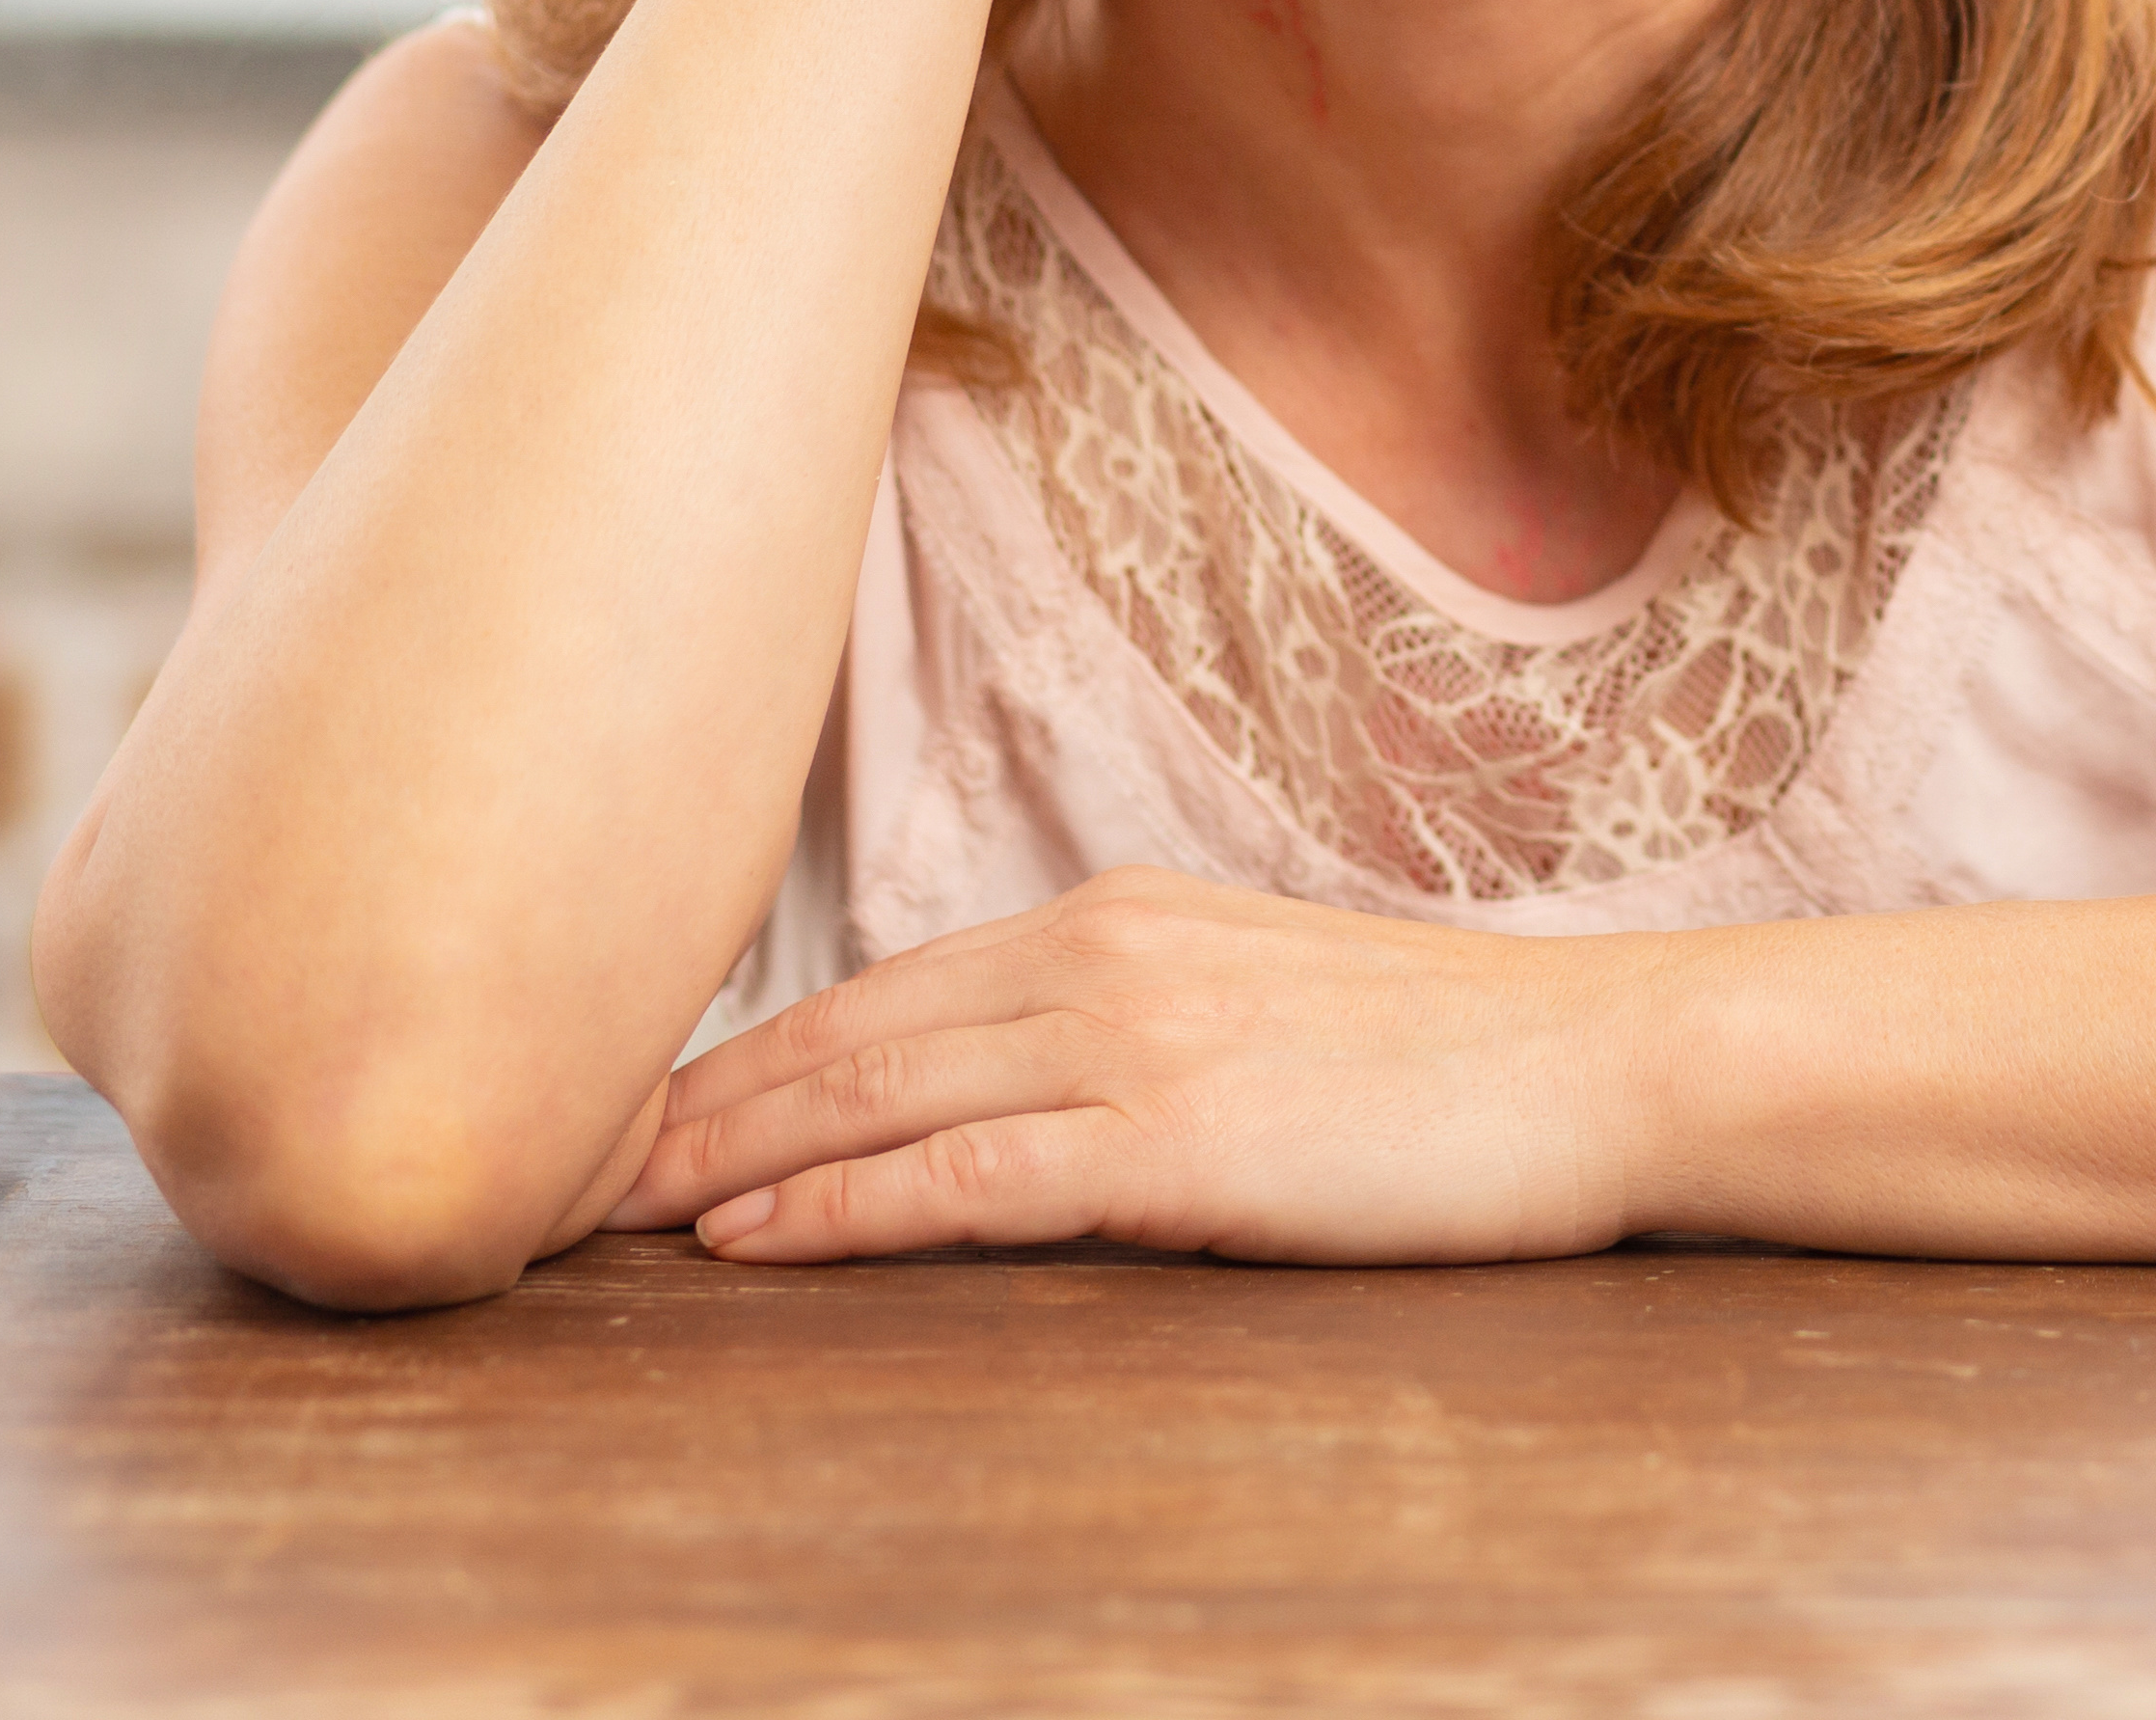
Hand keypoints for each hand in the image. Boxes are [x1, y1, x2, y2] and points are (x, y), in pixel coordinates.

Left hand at [601, 869, 1641, 1265]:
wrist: (1609, 1065)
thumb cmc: (1457, 1065)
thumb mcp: (1267, 1012)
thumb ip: (1132, 1031)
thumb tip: (1010, 1096)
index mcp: (1123, 916)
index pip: (882, 989)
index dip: (739, 1058)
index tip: (630, 1116)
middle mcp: (1107, 955)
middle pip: (843, 1034)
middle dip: (685, 1107)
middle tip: (545, 1169)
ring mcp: (1141, 1040)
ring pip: (873, 1095)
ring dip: (720, 1159)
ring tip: (597, 1212)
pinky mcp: (1178, 1138)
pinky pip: (963, 1173)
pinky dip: (838, 1206)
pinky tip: (749, 1239)